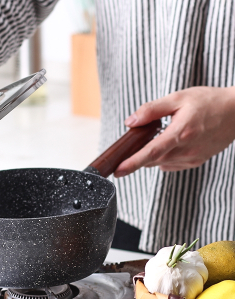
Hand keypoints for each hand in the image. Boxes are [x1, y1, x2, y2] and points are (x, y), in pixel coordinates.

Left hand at [114, 86, 234, 176]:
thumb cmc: (209, 101)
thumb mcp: (178, 98)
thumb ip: (152, 110)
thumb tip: (130, 122)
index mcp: (181, 133)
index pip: (151, 152)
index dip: (132, 163)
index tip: (117, 171)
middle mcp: (187, 150)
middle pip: (152, 160)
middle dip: (136, 157)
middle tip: (129, 149)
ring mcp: (192, 158)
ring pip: (160, 163)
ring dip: (150, 156)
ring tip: (155, 138)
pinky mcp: (196, 162)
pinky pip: (170, 164)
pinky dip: (163, 157)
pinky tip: (169, 144)